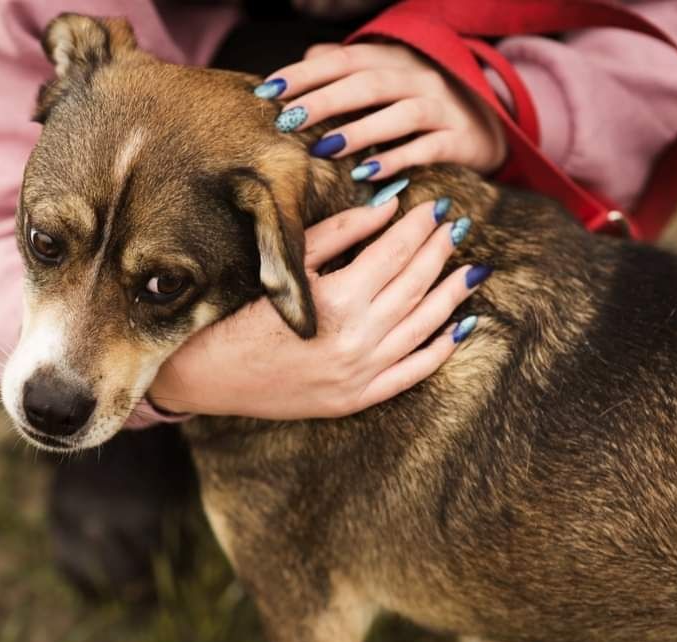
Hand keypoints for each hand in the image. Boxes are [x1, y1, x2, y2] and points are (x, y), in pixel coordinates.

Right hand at [148, 199, 486, 419]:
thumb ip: (338, 235)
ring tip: (471, 269)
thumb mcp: (286, 268)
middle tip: (455, 226)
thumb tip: (385, 208)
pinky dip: (440, 348)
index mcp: (337, 301)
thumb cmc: (236, 314)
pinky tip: (460, 326)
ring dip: (451, 294)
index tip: (433, 206)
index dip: (417, 227)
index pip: (393, 253)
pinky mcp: (356, 400)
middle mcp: (357, 340)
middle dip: (437, 251)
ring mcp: (360, 375)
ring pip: (423, 326)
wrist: (206, 376)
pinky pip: (412, 373)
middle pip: (414, 284)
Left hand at [262, 43, 506, 177]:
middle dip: (325, 100)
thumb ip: (347, 71)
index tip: (269, 92)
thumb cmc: (419, 107)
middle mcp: (419, 78)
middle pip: (368, 83)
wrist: (488, 127)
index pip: (344, 59)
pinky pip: (427, 148)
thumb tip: (303, 62)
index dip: (305, 74)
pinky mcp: (460, 140)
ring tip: (324, 149)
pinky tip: (368, 174)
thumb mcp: (385, 82)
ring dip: (359, 130)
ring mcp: (443, 108)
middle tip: (289, 120)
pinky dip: (397, 159)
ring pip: (400, 113)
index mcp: (394, 60)